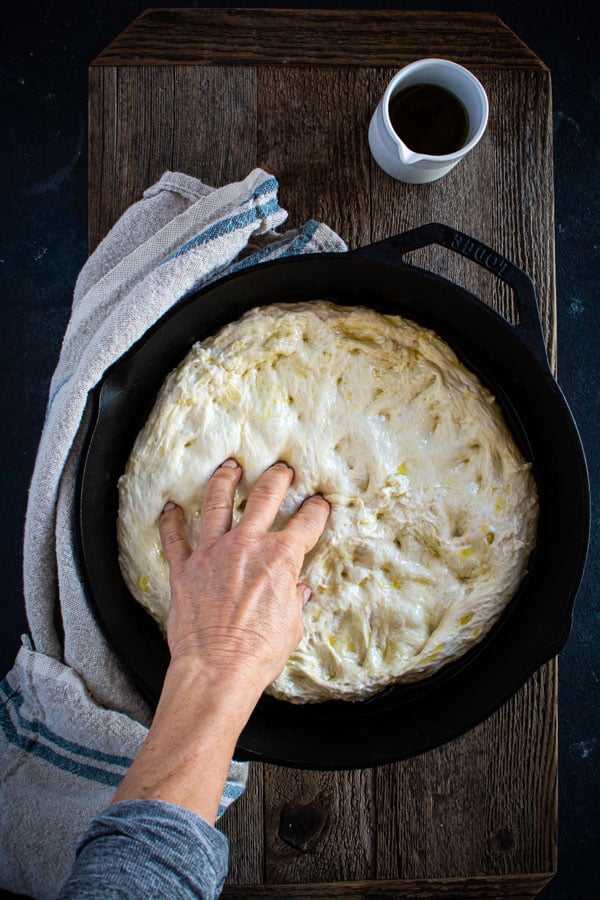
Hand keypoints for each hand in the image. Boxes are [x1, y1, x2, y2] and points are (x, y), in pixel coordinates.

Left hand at [158, 459, 329, 694]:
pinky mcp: (185, 569)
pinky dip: (171, 521)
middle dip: (277, 478)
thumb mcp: (292, 625)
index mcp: (281, 558)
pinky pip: (174, 538)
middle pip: (264, 497)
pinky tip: (170, 507)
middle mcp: (247, 546)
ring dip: (225, 480)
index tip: (318, 505)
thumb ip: (294, 600)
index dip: (316, 511)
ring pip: (217, 502)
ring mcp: (213, 553)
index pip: (306, 523)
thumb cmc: (258, 653)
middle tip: (282, 470)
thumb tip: (298, 590)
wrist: (217, 669)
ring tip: (229, 467)